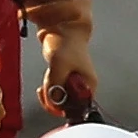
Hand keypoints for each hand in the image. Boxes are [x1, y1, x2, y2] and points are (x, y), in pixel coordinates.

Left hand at [24, 0, 98, 120]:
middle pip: (67, 107)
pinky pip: (54, 91)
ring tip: (50, 74)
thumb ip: (56, 86)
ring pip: (59, 99)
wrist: (61, 28)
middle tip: (48, 84)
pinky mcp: (65, 80)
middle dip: (53, 97)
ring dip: (50, 90)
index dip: (63, 107)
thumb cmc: (66, 44)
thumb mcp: (59, 66)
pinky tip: (49, 74)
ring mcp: (74, 84)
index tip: (52, 98)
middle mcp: (83, 87)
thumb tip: (54, 103)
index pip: (78, 109)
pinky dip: (48, 85)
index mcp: (89, 85)